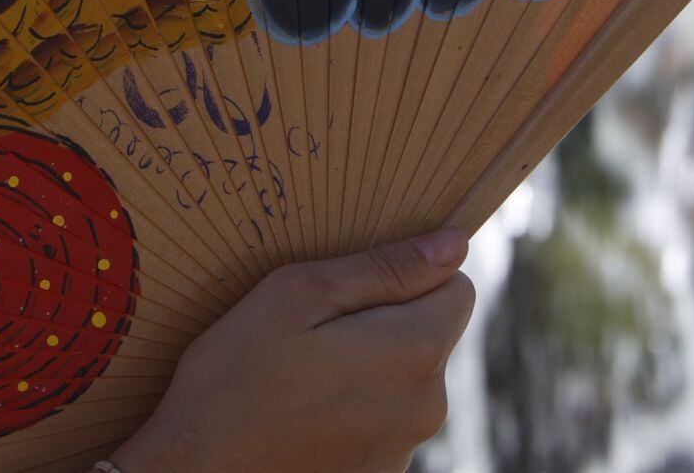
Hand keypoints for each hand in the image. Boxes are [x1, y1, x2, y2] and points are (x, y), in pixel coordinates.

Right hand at [109, 227, 475, 472]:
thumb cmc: (235, 379)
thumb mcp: (299, 295)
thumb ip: (385, 268)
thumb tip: (453, 245)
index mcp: (414, 352)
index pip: (458, 288)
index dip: (413, 274)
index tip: (359, 282)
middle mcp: (425, 407)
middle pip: (430, 335)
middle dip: (386, 320)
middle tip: (315, 326)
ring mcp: (403, 449)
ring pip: (404, 380)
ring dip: (368, 366)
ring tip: (301, 373)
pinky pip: (382, 421)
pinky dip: (353, 409)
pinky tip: (301, 411)